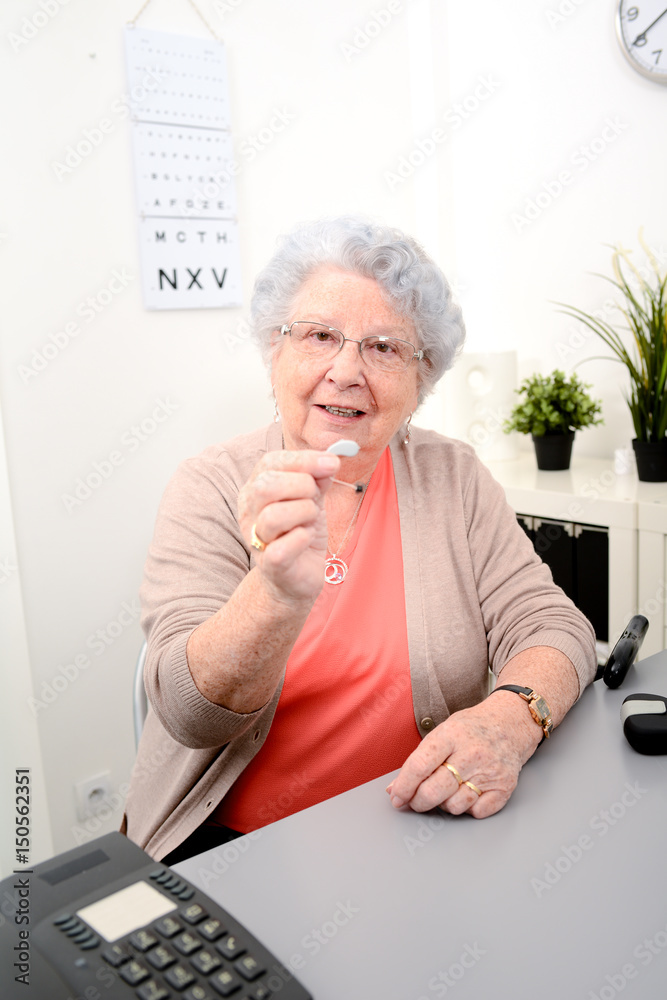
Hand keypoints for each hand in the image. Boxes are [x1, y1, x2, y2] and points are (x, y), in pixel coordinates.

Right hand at [238, 450, 339, 603]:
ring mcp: (256, 539)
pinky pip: (281, 548)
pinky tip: (307, 538)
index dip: (303, 460)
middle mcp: (248, 513)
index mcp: (255, 490)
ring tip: (310, 520)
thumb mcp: (311, 498)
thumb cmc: (300, 534)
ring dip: (304, 513)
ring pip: (273, 516)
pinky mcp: (270, 565)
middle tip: (314, 499)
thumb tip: (329, 460)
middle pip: (266, 486)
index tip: (332, 463)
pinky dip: (302, 538)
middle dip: (302, 486)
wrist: (299, 576)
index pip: (270, 463)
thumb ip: (317, 477)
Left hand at [386, 696, 541, 818]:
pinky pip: (476, 812)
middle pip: (434, 791)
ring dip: (444, 805)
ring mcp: (490, 771)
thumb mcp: (442, 732)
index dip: (403, 786)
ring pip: (454, 806)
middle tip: (415, 801)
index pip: (419, 766)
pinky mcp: (504, 787)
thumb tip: (394, 789)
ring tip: (446, 791)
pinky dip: (468, 809)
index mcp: (451, 735)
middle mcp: (471, 753)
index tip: (396, 797)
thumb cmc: (472, 728)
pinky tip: (466, 793)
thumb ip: (419, 759)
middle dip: (418, 802)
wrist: (511, 723)